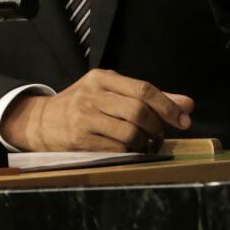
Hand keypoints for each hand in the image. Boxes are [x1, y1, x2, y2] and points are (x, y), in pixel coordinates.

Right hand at [0, 69, 193, 151]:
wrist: (42, 120)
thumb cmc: (83, 104)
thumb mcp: (111, 91)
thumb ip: (148, 96)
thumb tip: (187, 104)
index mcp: (102, 77)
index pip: (143, 88)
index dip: (168, 105)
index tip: (184, 119)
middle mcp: (93, 94)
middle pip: (138, 111)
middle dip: (156, 126)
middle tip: (159, 135)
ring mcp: (84, 117)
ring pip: (129, 133)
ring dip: (144, 142)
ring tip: (144, 143)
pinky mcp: (79, 140)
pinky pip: (116, 149)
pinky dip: (129, 153)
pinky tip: (129, 150)